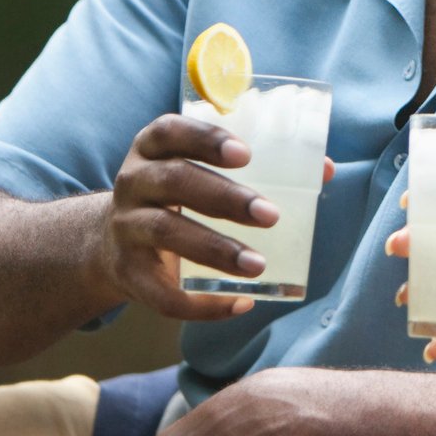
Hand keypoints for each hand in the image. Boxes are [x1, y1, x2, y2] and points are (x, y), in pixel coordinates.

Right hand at [93, 114, 334, 322]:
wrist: (111, 241)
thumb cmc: (178, 195)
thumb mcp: (201, 170)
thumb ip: (259, 166)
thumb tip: (325, 169)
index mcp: (153, 148)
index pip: (170, 131)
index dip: (205, 139)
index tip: (246, 153)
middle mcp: (134, 182)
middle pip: (175, 181)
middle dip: (225, 198)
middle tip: (270, 215)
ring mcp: (126, 227)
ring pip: (167, 233)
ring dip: (216, 249)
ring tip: (258, 264)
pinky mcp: (127, 272)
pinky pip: (160, 294)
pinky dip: (201, 304)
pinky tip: (240, 303)